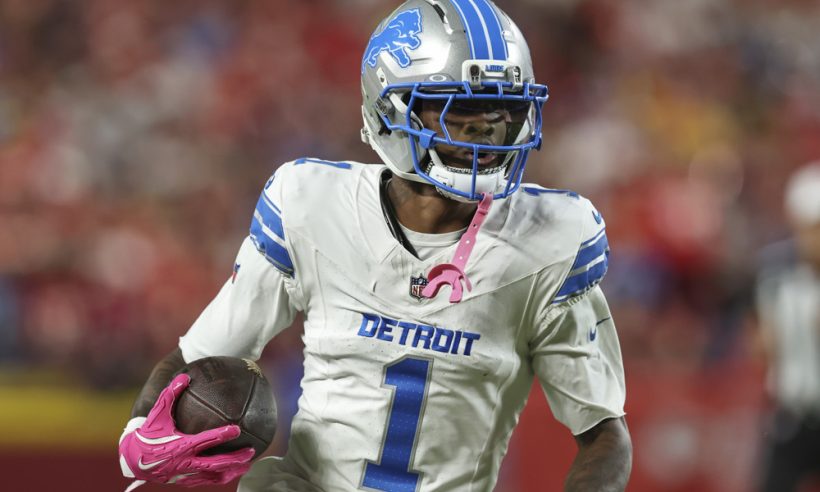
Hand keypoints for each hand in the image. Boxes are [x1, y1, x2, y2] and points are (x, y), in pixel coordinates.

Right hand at [119, 374, 254, 488]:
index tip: (237, 429)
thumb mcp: (157, 414)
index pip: (205, 441)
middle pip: (215, 464)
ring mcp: (185, 474)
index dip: (221, 436)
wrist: (132, 461)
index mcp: (180, 446)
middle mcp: (185, 463)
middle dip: (235, 458)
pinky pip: (206, 481)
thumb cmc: (147, 435)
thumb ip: (170, 395)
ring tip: (247, 466)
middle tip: (251, 450)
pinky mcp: (184, 481)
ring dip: (231, 471)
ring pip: (213, 477)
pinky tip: (230, 472)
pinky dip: (220, 477)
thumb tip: (184, 376)